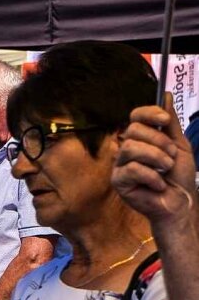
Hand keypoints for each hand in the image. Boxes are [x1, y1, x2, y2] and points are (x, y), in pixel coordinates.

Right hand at [113, 92, 196, 222]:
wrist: (181, 203)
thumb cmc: (180, 177)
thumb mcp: (180, 145)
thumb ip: (170, 123)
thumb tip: (165, 96)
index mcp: (142, 139)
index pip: (135, 117)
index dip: (148, 113)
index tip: (164, 120)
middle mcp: (128, 149)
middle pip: (132, 131)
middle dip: (157, 141)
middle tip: (170, 156)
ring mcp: (121, 165)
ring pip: (130, 148)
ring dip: (155, 157)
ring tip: (166, 169)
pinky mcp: (118, 181)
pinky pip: (132, 169)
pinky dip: (151, 176)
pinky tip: (158, 184)